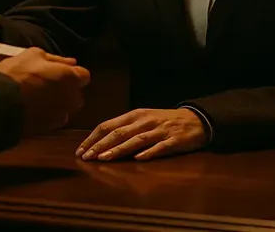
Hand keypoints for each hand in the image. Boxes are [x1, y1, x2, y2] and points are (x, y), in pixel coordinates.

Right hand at [0, 48, 90, 134]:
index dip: (72, 73)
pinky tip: (32, 108)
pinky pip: (53, 119)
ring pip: (65, 108)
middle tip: (46, 83)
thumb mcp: (34, 54)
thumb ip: (56, 59)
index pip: (84, 76)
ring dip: (57, 103)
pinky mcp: (49, 128)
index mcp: (71, 78)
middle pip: (75, 94)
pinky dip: (46, 114)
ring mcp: (61, 116)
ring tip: (37, 97)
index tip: (59, 72)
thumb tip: (72, 62)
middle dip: (66, 89)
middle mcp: (71, 99)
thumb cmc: (17, 74)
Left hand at [77, 108, 206, 161]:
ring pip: (135, 140)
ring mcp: (159, 130)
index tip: (80, 150)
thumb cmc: (164, 120)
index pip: (108, 125)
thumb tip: (101, 140)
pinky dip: (148, 152)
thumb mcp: (143, 119)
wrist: (195, 119)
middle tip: (86, 157)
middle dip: (100, 145)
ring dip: (119, 149)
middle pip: (118, 133)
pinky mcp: (173, 140)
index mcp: (134, 115)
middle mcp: (144, 121)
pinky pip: (159, 147)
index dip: (93, 138)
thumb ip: (125, 128)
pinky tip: (138, 159)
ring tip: (104, 158)